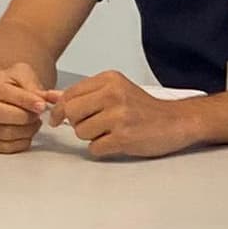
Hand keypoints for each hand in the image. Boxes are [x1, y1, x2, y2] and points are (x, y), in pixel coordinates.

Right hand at [0, 65, 59, 153]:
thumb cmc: (6, 83)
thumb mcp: (19, 74)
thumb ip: (31, 85)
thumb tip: (43, 100)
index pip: (0, 91)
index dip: (23, 99)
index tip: (41, 105)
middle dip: (24, 116)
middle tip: (38, 114)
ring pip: (4, 133)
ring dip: (26, 130)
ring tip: (34, 121)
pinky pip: (4, 147)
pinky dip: (21, 141)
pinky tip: (27, 132)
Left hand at [56, 73, 205, 160]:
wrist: (177, 122)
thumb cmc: (145, 109)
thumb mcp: (115, 91)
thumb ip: (84, 94)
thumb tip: (50, 97)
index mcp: (110, 80)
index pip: (69, 94)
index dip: (62, 109)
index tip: (61, 118)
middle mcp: (113, 94)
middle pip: (71, 112)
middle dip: (77, 123)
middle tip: (92, 125)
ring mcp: (119, 116)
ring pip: (81, 132)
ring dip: (92, 137)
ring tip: (111, 132)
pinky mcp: (124, 137)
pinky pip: (95, 148)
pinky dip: (102, 149)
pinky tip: (117, 142)